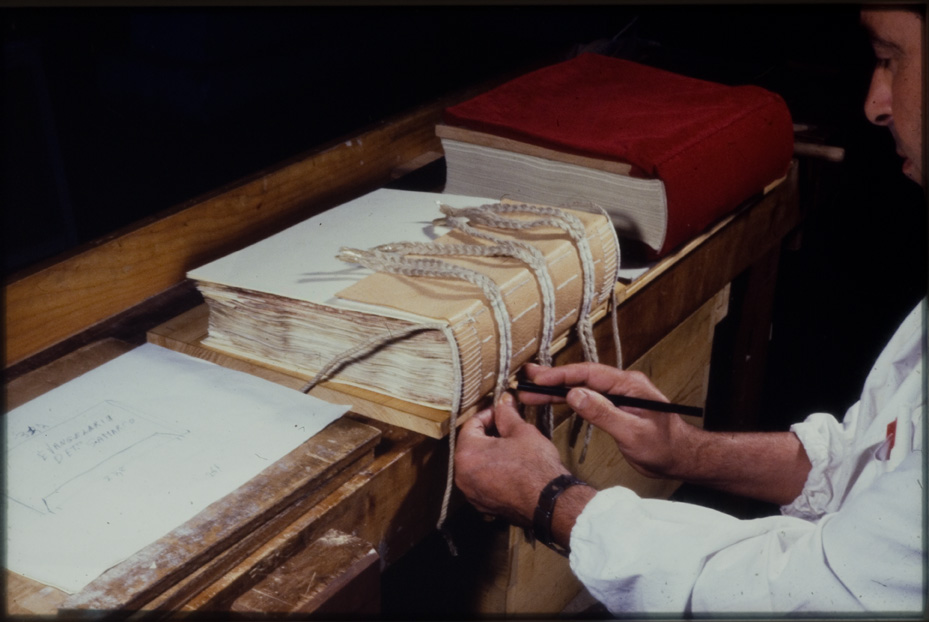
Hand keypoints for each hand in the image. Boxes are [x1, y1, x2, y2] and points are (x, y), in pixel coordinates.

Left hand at [454, 392, 570, 526]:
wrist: (550, 502)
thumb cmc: (535, 467)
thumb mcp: (522, 432)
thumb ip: (507, 414)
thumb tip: (504, 401)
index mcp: (467, 454)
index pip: (471, 424)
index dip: (488, 414)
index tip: (501, 411)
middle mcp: (463, 475)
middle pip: (470, 445)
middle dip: (488, 434)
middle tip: (506, 427)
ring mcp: (472, 493)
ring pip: (476, 464)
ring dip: (489, 454)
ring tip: (510, 447)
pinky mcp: (483, 505)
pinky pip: (482, 481)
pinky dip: (492, 472)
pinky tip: (510, 467)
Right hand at [520, 362, 693, 478]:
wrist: (682, 458)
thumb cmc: (665, 447)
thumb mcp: (632, 433)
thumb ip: (604, 412)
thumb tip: (575, 394)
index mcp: (629, 384)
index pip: (589, 374)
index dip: (561, 376)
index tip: (539, 380)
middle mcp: (623, 384)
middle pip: (582, 377)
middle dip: (553, 379)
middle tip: (526, 379)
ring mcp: (619, 394)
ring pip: (582, 386)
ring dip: (557, 389)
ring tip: (531, 390)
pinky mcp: (616, 405)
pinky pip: (588, 397)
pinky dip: (568, 398)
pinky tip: (553, 399)